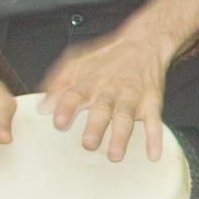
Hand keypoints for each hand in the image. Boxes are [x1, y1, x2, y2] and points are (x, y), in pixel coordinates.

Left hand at [41, 25, 173, 162]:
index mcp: (89, 82)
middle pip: (101, 109)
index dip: (66, 108)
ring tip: (114, 154)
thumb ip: (58, 84)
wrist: (143, 43)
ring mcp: (131, 97)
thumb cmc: (106, 58)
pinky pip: (154, 122)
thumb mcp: (77, 63)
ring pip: (125, 117)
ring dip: (120, 136)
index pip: (75, 94)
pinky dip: (155, 139)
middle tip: (88, 143)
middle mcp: (109, 90)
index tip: (59, 122)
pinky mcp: (151, 103)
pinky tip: (153, 154)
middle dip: (95, 126)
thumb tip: (42, 108)